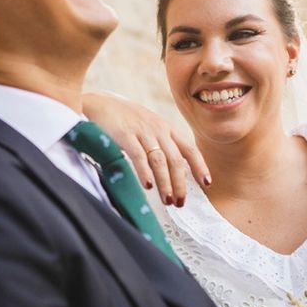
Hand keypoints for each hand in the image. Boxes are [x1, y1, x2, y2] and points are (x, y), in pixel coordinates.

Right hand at [82, 92, 210, 206]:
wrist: (100, 103)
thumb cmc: (126, 120)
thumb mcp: (150, 127)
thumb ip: (162, 144)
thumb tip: (176, 172)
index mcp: (167, 128)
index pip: (189, 149)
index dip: (199, 166)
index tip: (206, 183)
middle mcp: (158, 129)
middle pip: (176, 159)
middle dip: (180, 183)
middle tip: (180, 202)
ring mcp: (142, 132)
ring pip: (160, 161)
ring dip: (165, 183)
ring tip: (167, 200)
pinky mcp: (125, 135)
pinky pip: (138, 156)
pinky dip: (145, 172)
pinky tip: (148, 186)